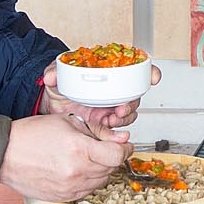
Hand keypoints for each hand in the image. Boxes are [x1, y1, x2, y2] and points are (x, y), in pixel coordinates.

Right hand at [0, 111, 127, 202]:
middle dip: (111, 157)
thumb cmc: (31, 135)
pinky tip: (75, 169)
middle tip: (101, 148)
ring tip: (84, 157)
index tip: (123, 145)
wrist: (5, 154)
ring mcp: (70, 187)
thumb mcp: (67, 122)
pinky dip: (86, 180)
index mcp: (79, 149)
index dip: (125, 148)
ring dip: (99, 169)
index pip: (118, 155)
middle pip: (111, 168)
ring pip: (100, 181)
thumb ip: (97, 131)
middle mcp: (76, 171)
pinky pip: (86, 191)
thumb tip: (119, 138)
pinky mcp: (62, 197)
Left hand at [40, 62, 161, 131]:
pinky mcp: (103, 125)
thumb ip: (54, 72)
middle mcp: (113, 92)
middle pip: (135, 95)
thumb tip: (51, 75)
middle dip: (133, 102)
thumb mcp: (56, 75)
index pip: (134, 70)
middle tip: (121, 108)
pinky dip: (116, 133)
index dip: (148, 72)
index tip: (152, 76)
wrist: (51, 106)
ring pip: (129, 114)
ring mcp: (109, 108)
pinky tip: (110, 132)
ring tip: (113, 120)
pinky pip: (116, 130)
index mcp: (107, 76)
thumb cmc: (59, 86)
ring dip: (125, 118)